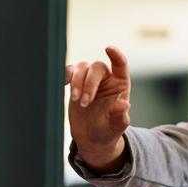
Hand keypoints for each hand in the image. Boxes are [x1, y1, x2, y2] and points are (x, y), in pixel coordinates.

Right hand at [66, 46, 131, 169]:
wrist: (91, 138)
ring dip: (77, 81)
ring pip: (82, 67)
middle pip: (97, 67)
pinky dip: (65, 75)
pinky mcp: (75, 83)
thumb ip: (120, 116)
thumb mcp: (116, 127)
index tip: (108, 48)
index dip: (116, 55)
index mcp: (120, 84)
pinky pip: (69, 71)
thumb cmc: (108, 131)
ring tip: (77, 100)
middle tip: (84, 102)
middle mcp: (106, 78)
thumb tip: (124, 105)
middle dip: (89, 83)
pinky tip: (63, 85)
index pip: (120, 64)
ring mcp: (89, 79)